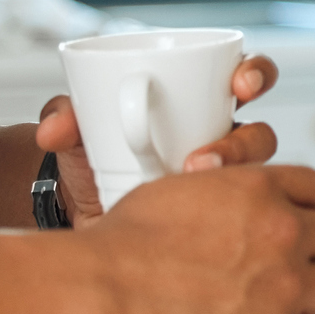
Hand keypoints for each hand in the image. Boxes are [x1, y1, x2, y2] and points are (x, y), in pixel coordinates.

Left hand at [34, 54, 281, 222]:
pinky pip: (234, 228)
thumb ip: (63, 116)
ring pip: (254, 187)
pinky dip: (216, 231)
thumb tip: (53, 128)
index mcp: (203, 101)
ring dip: (227, 194)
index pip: (248, 76)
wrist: (77, 211)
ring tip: (182, 205)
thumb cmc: (91, 152)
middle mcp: (222, 141)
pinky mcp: (213, 225)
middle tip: (205, 162)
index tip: (239, 86)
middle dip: (246, 146)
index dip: (256, 75)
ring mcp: (221, 187)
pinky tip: (185, 238)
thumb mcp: (75, 129)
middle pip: (261, 137)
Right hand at [92, 163, 314, 313]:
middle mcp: (283, 233)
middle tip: (284, 275)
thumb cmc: (121, 248)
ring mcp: (286, 287)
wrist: (101, 292)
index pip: (314, 191)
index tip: (291, 229)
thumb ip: (222, 198)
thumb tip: (227, 215)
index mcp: (260, 190)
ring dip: (311, 302)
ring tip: (279, 312)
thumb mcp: (180, 192)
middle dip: (311, 258)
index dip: (302, 214)